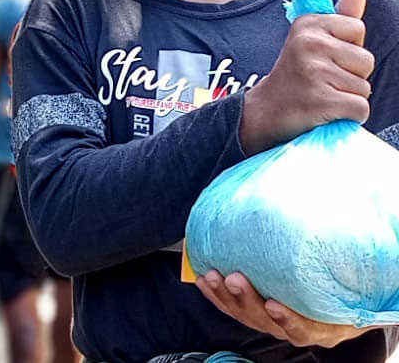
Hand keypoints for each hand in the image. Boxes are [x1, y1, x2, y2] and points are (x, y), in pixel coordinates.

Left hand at [195, 270, 370, 347]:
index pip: (304, 329)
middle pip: (266, 321)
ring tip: (212, 276)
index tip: (274, 305)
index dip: (288, 320)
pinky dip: (216, 295)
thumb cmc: (346, 291)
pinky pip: (232, 308)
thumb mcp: (351, 286)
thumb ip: (343, 268)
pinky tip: (202, 279)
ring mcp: (272, 322)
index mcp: (321, 326)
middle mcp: (295, 327)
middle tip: (235, 279)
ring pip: (245, 315)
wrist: (342, 300)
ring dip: (225, 297)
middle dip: (247, 300)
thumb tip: (362, 235)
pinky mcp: (255, 312)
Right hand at [240, 0, 372, 154]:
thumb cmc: (297, 75)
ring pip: (364, 87)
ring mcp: (313, 71)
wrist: (264, 112)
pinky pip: (360, 108)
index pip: (357, 29)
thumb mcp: (313, 40)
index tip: (324, 58)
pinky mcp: (320, 100)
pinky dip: (349, 116)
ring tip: (321, 95)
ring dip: (348, 97)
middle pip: (366, 60)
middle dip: (352, 76)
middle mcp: (309, 43)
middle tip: (322, 81)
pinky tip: (325, 112)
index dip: (348, 49)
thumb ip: (340, 17)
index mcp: (308, 24)